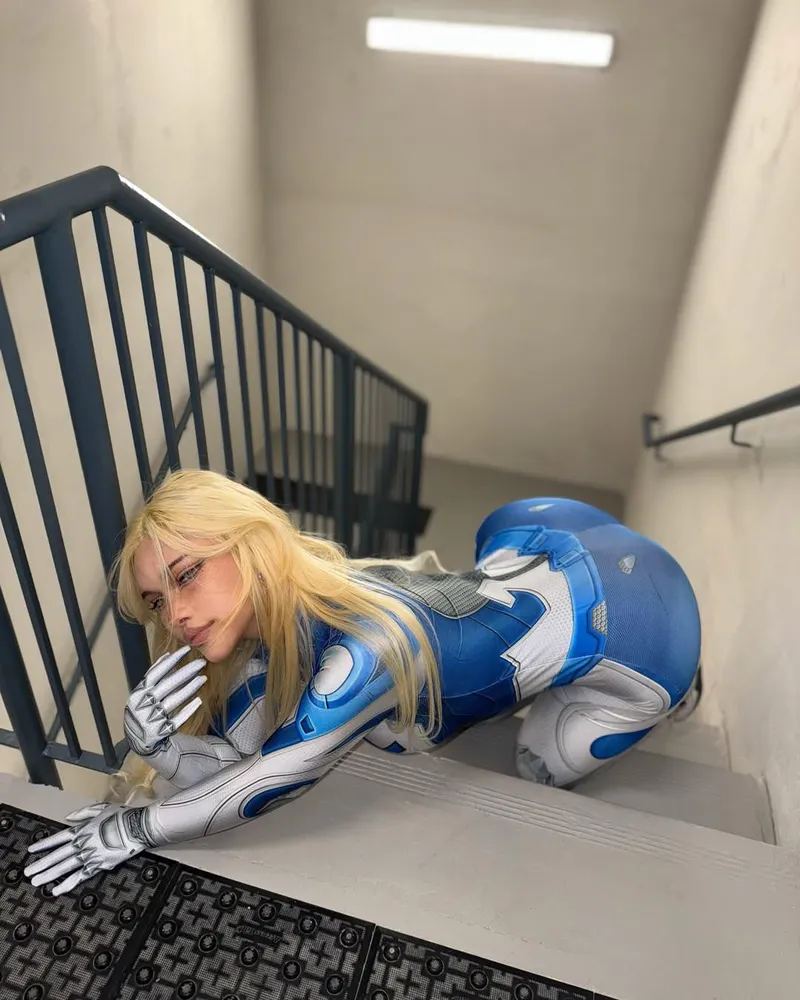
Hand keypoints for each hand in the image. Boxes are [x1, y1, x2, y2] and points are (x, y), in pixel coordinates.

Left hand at [24, 803, 152, 895]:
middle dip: (42, 864)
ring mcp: (90, 855)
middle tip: (28, 872)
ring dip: (50, 875)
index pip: (59, 838)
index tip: (32, 850)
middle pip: (58, 855)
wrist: (138, 827)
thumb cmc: (122, 815)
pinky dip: (69, 883)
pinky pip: (81, 876)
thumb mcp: (102, 808)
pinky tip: (57, 890)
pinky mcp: (99, 865)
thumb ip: (83, 814)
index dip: (45, 844)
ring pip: (65, 867)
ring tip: (37, 882)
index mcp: (82, 829)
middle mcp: (82, 843)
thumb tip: (67, 818)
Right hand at [124, 646, 206, 756]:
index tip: (187, 650)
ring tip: (203, 679)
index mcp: (137, 693)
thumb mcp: (143, 694)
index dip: (171, 661)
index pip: (155, 673)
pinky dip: (187, 710)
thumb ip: (154, 677)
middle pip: (166, 685)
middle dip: (186, 672)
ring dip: (189, 689)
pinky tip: (199, 701)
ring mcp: (150, 719)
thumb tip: (167, 655)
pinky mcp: (159, 733)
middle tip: (202, 663)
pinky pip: (176, 720)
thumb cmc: (145, 711)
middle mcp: (142, 706)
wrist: (139, 741)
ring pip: (172, 701)